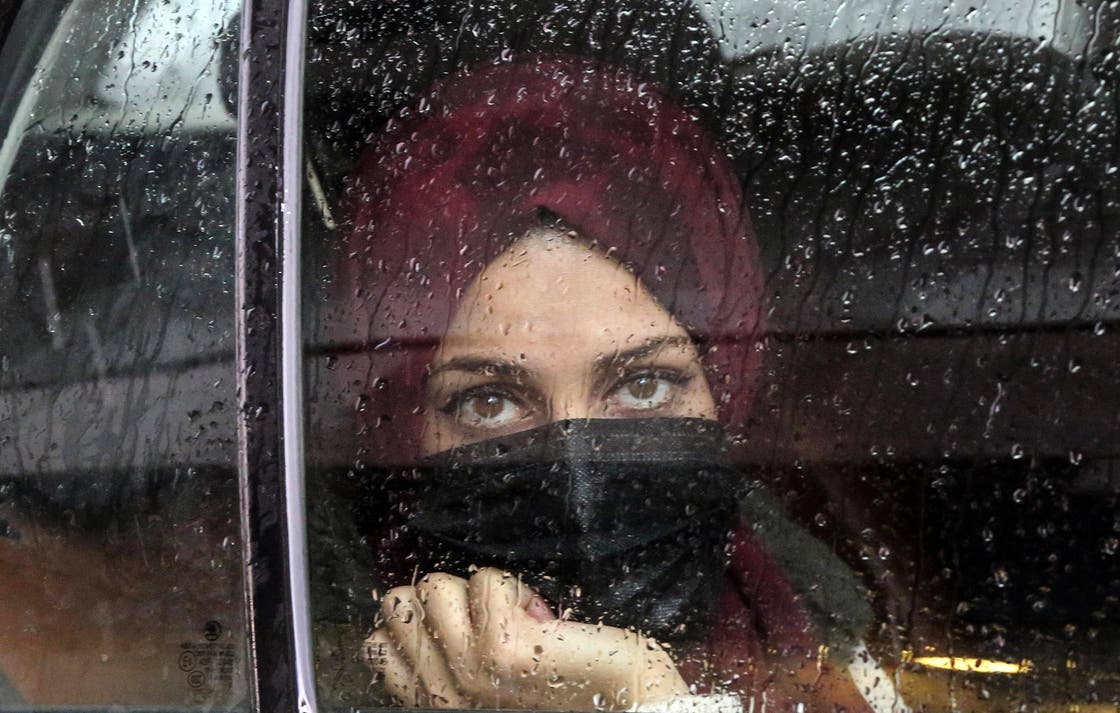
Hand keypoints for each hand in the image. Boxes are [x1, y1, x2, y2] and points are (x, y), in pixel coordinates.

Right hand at [363, 568, 687, 709]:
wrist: (623, 699)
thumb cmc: (563, 684)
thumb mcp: (485, 679)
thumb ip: (451, 654)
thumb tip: (424, 604)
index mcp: (437, 700)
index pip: (377, 646)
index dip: (411, 619)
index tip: (452, 622)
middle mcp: (446, 693)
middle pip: (396, 607)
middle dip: (441, 596)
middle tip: (483, 618)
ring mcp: (470, 670)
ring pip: (433, 587)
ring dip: (475, 588)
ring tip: (510, 614)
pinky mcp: (502, 647)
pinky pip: (484, 581)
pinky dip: (511, 586)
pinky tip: (534, 613)